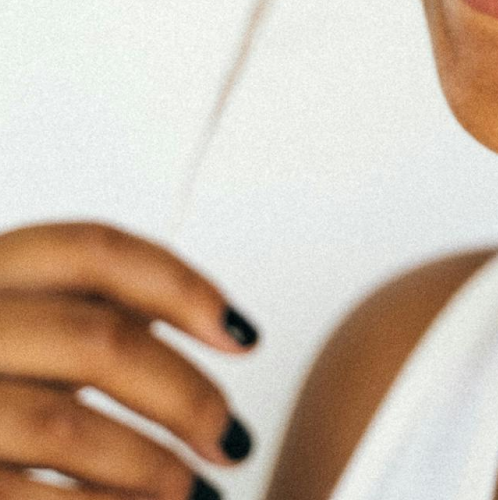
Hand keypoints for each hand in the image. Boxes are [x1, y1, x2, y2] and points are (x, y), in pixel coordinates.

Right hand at [0, 220, 257, 497]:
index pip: (93, 250)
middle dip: (185, 395)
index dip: (180, 285)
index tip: (245, 337)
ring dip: (150, 469)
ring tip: (198, 496)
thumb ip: (93, 318)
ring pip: (66, 429)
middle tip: (235, 441)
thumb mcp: (26, 331)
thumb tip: (220, 331)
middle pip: (97, 340)